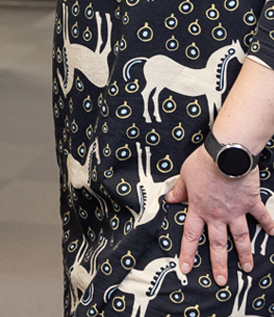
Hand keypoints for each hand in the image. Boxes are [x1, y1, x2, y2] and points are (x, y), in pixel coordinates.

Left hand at [165, 145, 273, 285]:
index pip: (191, 235)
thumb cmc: (204, 161)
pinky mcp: (251, 203)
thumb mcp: (185, 174)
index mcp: (199, 208)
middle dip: (219, 264)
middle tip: (222, 280)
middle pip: (217, 243)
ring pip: (240, 238)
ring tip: (247, 268)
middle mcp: (217, 214)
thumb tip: (169, 199)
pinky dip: (268, 225)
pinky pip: (261, 216)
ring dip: (244, 254)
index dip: (188, 252)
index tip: (186, 268)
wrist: (226, 153)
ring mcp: (236, 211)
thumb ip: (179, 189)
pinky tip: (273, 233)